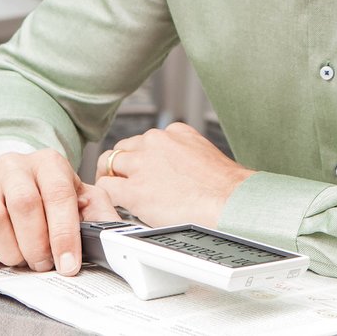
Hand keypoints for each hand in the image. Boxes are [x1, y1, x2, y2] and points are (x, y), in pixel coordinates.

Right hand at [0, 149, 119, 273]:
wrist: (8, 182)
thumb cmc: (47, 195)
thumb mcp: (80, 198)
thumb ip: (98, 215)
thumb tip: (114, 238)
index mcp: (48, 162)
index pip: (58, 195)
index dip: (64, 234)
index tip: (67, 264)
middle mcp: (14, 166)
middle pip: (24, 205)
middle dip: (37, 245)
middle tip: (43, 263)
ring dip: (11, 250)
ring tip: (21, 258)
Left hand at [94, 122, 254, 227]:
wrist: (230, 203)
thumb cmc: (226, 188)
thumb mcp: (206, 155)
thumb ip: (185, 155)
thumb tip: (181, 171)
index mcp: (175, 132)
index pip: (146, 139)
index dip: (141, 157)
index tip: (144, 169)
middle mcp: (156, 142)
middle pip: (124, 147)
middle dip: (122, 164)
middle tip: (123, 180)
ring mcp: (142, 164)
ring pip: (109, 162)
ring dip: (111, 176)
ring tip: (115, 190)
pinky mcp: (134, 189)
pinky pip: (106, 187)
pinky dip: (107, 195)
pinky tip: (114, 203)